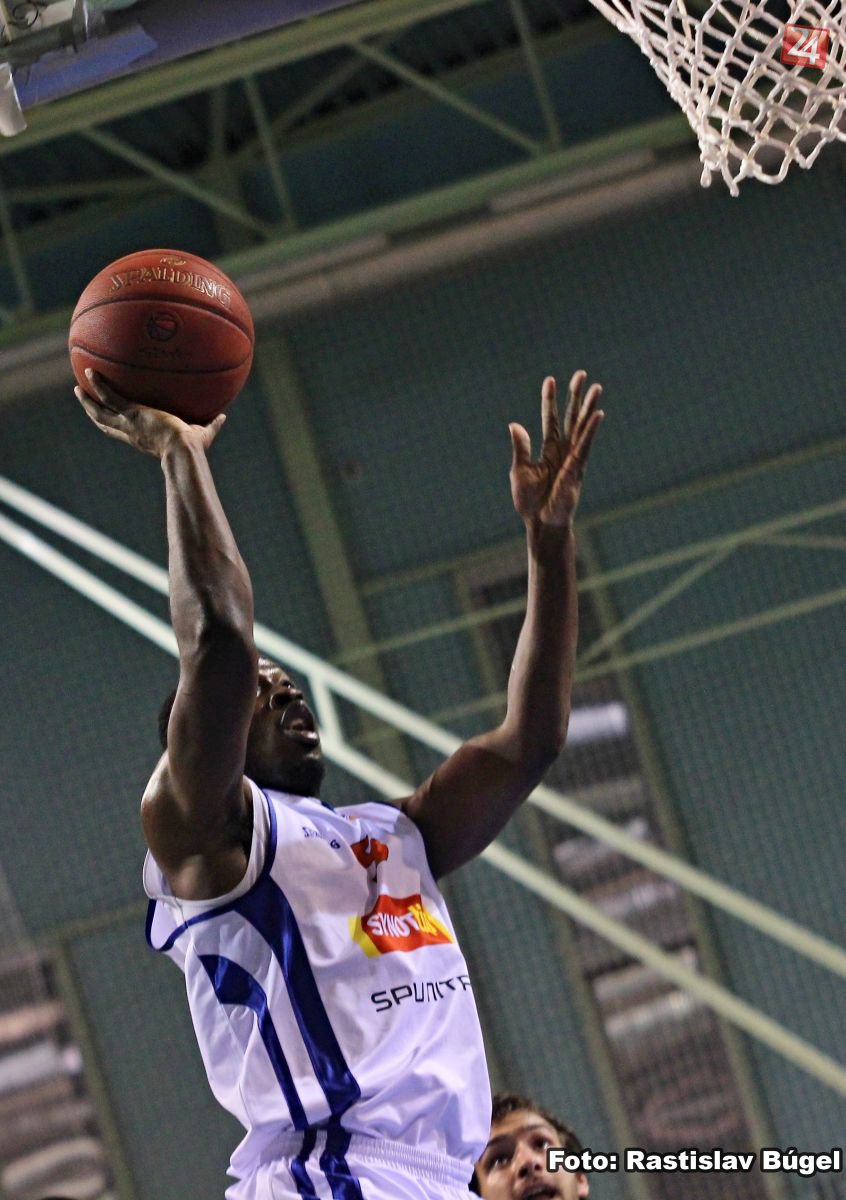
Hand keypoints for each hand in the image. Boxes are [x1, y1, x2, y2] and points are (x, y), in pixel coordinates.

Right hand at [75, 370, 225, 458]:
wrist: (183, 451)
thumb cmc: (193, 449)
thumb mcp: (203, 435)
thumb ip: (211, 425)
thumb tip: (223, 417)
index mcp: (141, 439)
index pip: (122, 432)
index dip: (113, 424)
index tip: (109, 416)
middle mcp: (130, 433)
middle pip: (104, 423)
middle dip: (94, 412)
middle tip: (85, 400)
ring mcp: (128, 423)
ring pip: (100, 412)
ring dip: (88, 401)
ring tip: (78, 388)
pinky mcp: (130, 413)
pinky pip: (110, 396)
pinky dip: (98, 385)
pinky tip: (90, 371)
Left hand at [509, 370, 602, 527]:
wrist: (540, 523)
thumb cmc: (530, 502)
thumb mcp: (519, 470)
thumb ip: (521, 447)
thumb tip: (514, 424)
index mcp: (549, 450)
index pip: (550, 419)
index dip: (550, 400)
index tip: (550, 380)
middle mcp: (563, 451)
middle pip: (571, 417)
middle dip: (575, 396)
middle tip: (581, 374)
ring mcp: (573, 458)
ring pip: (582, 427)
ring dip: (589, 407)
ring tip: (596, 386)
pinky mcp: (577, 468)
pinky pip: (585, 445)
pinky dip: (591, 430)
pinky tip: (597, 414)